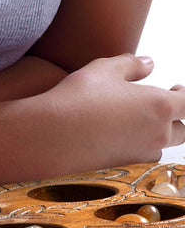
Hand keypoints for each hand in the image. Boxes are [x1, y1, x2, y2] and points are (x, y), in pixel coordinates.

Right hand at [47, 54, 184, 163]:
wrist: (56, 134)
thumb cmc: (80, 97)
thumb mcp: (103, 69)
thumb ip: (131, 64)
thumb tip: (149, 63)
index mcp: (160, 105)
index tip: (177, 88)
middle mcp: (160, 132)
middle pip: (183, 129)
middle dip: (174, 116)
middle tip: (160, 104)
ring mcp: (145, 151)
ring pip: (164, 143)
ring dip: (158, 132)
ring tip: (136, 119)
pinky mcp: (129, 164)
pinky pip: (145, 155)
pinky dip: (141, 145)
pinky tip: (120, 135)